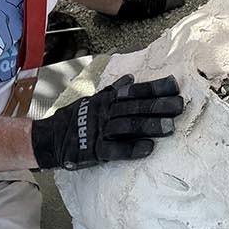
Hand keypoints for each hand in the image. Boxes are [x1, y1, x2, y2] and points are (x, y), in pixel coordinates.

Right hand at [31, 74, 184, 169]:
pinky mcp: (94, 150)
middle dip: (158, 106)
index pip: (134, 92)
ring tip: (170, 127)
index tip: (174, 85)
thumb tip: (130, 78)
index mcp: (106, 100)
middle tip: (180, 105)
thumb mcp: (93, 100)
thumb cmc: (74, 119)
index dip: (154, 88)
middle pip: (134, 107)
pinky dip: (131, 149)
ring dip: (149, 126)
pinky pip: (115, 150)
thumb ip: (112, 90)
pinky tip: (148, 148)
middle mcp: (104, 112)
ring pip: (127, 126)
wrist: (49, 138)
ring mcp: (99, 131)